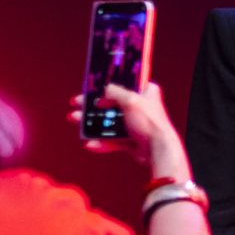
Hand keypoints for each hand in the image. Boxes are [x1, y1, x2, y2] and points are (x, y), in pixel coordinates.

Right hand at [67, 82, 186, 173]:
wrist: (159, 152)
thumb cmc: (151, 124)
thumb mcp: (130, 101)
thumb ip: (114, 93)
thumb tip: (104, 92)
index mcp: (146, 92)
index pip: (124, 83)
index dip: (107, 84)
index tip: (92, 86)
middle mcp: (141, 107)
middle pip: (112, 103)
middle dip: (92, 105)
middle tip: (77, 104)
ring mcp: (136, 124)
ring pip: (110, 122)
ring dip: (92, 122)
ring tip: (76, 120)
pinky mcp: (132, 140)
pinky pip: (113, 140)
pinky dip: (102, 142)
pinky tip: (90, 143)